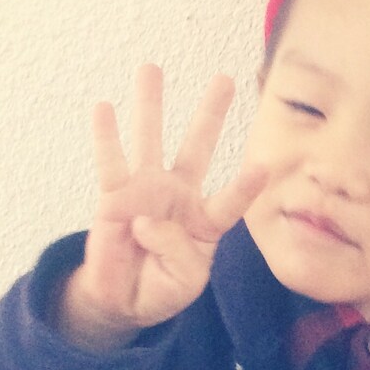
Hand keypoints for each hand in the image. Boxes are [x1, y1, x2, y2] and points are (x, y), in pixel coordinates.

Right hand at [57, 64, 266, 348]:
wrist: (123, 300)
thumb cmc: (161, 288)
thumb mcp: (183, 281)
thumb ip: (175, 251)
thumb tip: (144, 219)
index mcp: (205, 222)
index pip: (230, 201)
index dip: (244, 186)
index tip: (264, 166)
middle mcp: (178, 197)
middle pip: (197, 149)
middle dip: (210, 114)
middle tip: (225, 79)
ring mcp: (145, 192)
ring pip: (150, 141)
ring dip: (151, 105)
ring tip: (151, 68)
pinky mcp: (114, 197)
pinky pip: (110, 162)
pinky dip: (106, 137)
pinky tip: (104, 109)